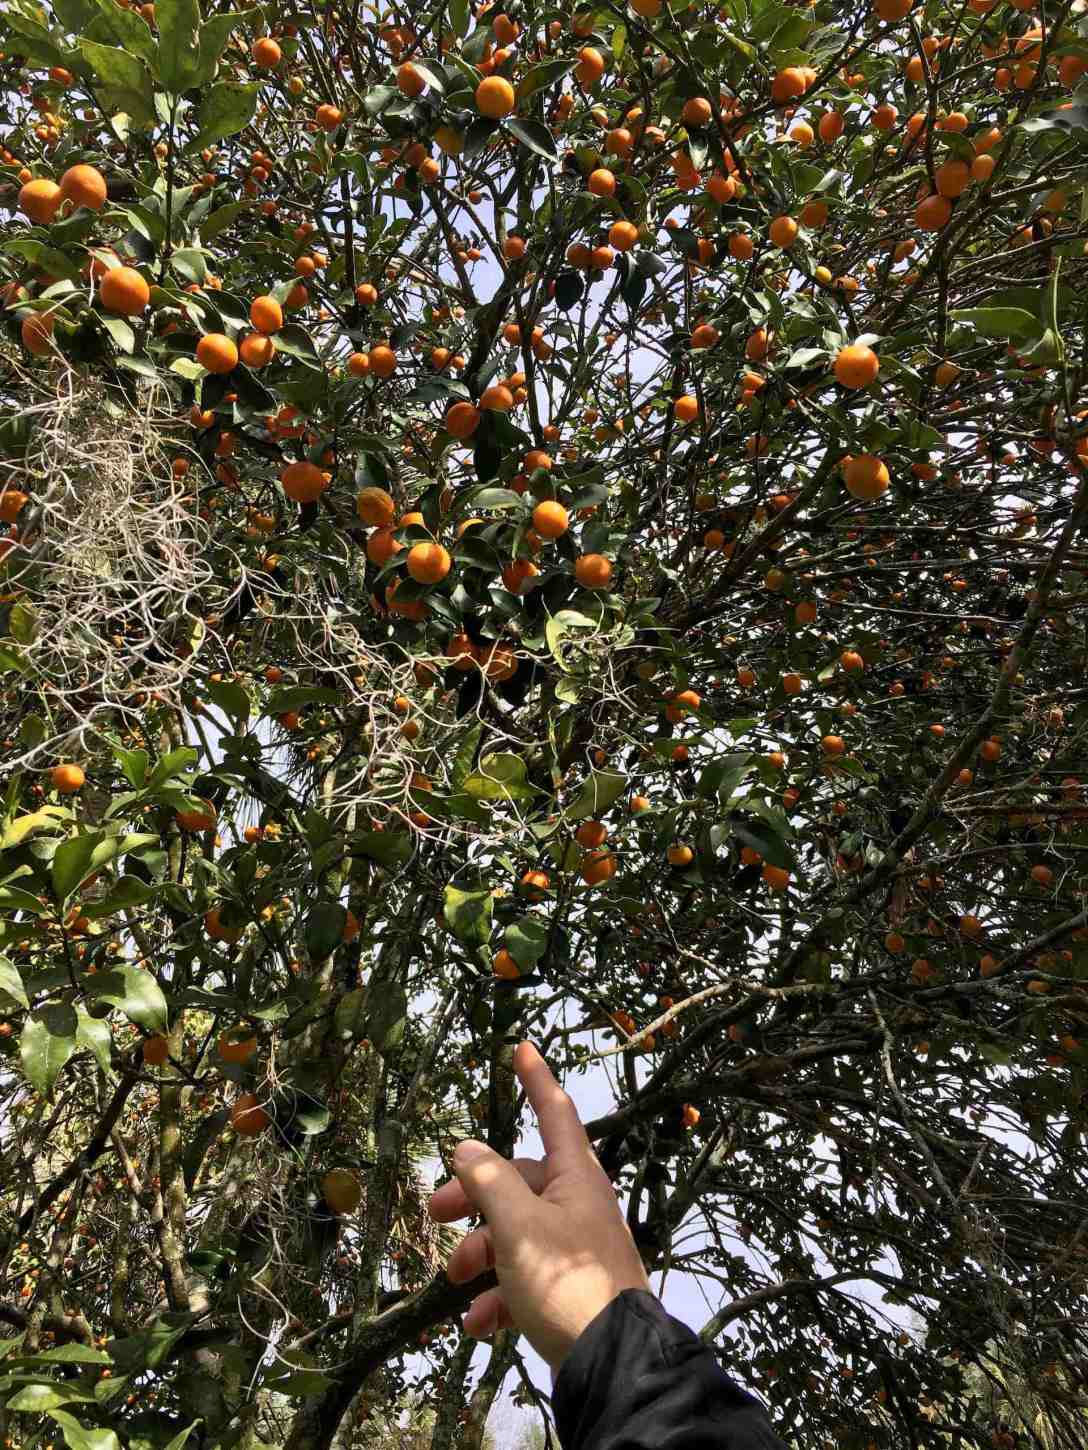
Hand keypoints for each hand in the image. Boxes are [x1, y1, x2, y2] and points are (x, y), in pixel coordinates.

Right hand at [428, 1041, 650, 1373]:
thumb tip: (467, 1148)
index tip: (522, 1047)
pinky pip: (525, 1278)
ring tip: (454, 1280)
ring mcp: (574, 1248)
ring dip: (479, 1254)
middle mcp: (578, 1205)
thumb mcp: (518, 1227)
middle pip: (518, 1181)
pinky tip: (478, 1322)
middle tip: (435, 1211)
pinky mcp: (569, 1290)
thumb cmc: (567, 1283)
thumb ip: (489, 1182)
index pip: (554, 1113)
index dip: (535, 1080)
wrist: (610, 1363)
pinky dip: (497, 1295)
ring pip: (515, 1233)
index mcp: (577, 1178)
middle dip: (473, 1196)